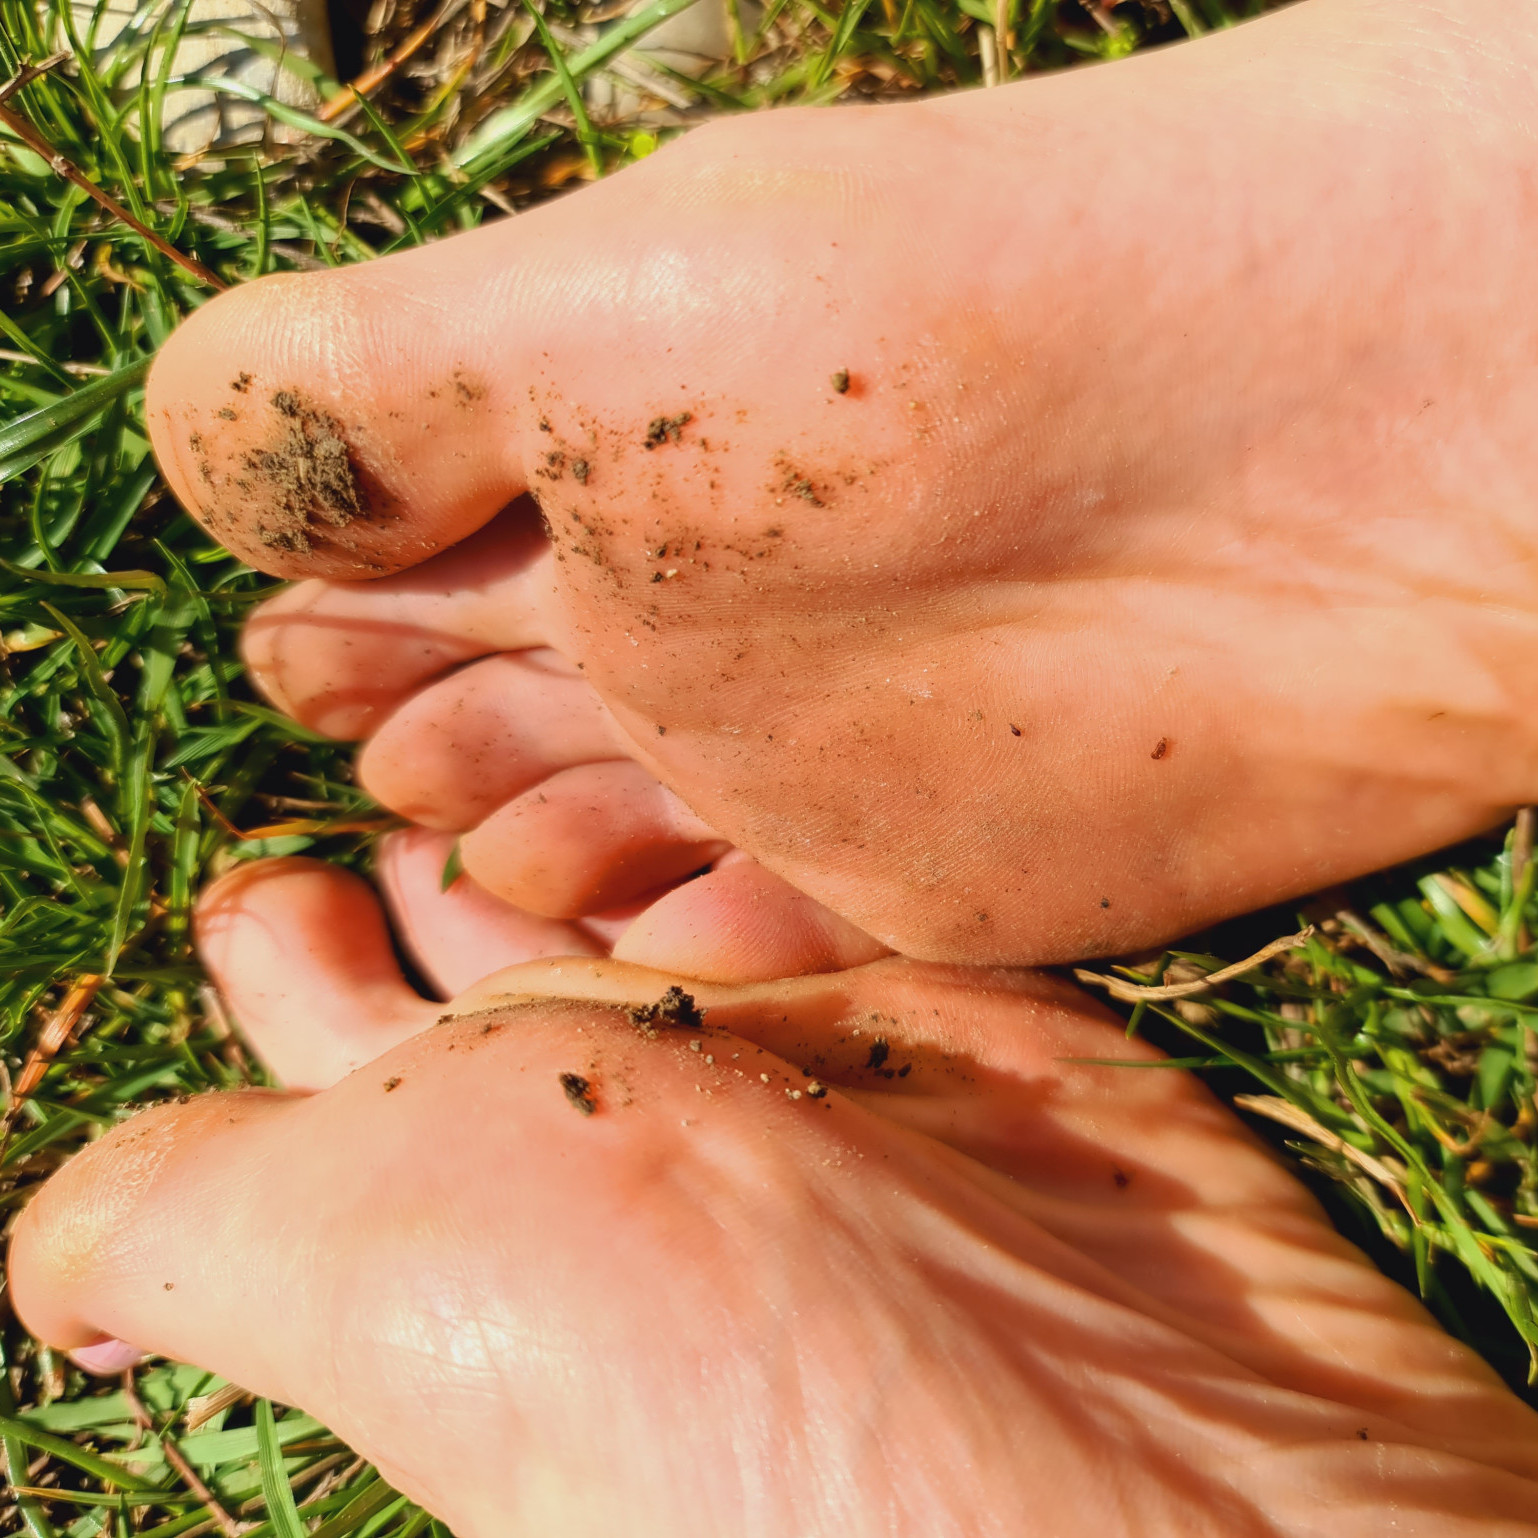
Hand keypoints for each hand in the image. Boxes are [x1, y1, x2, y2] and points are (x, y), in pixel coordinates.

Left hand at [13, 852, 1537, 1535]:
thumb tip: (47, 1282)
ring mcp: (788, 1044)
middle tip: (412, 705)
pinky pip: (823, 854)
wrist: (1098, 1432)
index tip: (267, 837)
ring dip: (607, 778)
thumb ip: (186, 1225)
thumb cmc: (692, 1348)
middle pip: (495, 923)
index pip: (325, 1014)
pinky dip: (778, 801)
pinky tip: (745, 724)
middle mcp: (623, 1103)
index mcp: (458, 1169)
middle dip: (447, 816)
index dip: (279, 928)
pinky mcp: (938, 995)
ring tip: (568, 678)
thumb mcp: (363, 1273)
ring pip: (655, 862)